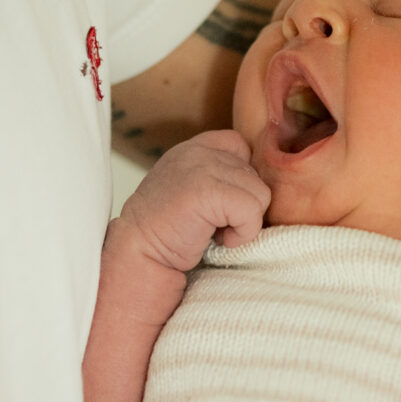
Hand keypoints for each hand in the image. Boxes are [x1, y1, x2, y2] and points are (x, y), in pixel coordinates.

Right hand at [111, 129, 268, 273]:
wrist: (139, 254)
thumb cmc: (168, 231)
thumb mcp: (191, 188)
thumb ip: (218, 175)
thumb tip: (261, 186)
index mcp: (194, 148)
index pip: (241, 147)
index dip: (241, 182)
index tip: (220, 207)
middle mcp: (198, 151)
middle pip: (256, 175)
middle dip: (242, 207)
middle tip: (212, 224)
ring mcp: (202, 167)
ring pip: (260, 194)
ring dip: (244, 222)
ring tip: (214, 231)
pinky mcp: (207, 191)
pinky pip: (251, 211)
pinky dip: (242, 234)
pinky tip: (218, 239)